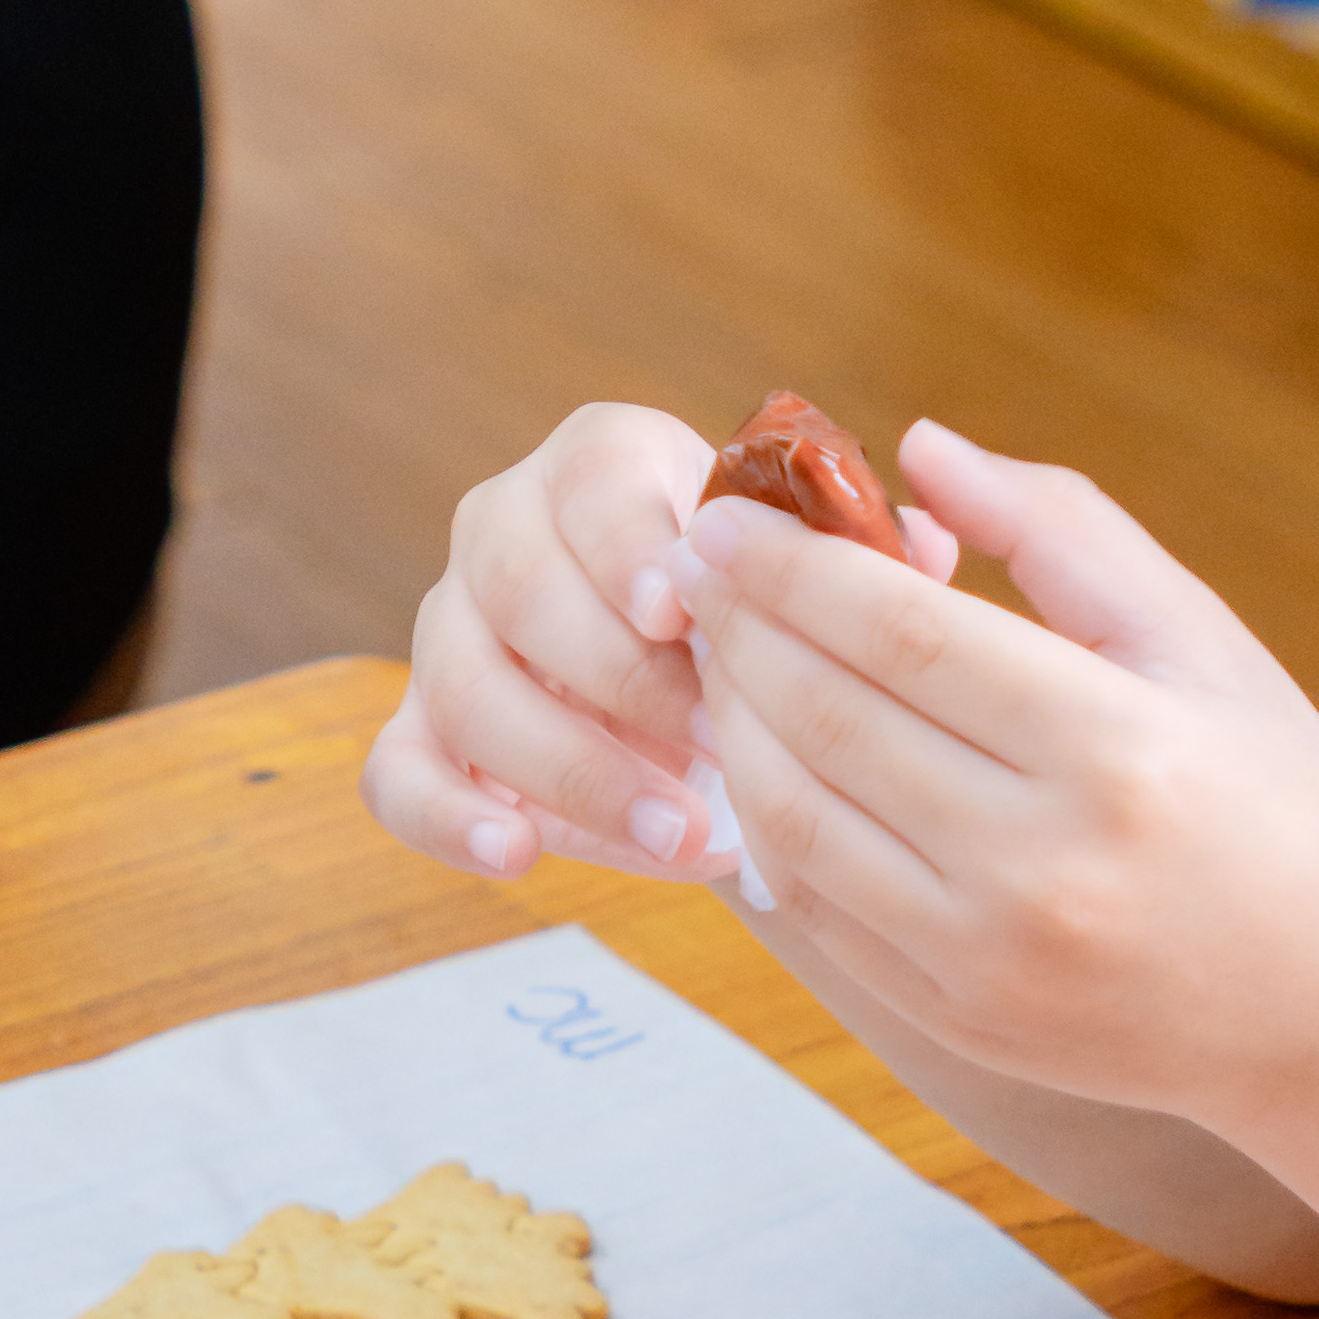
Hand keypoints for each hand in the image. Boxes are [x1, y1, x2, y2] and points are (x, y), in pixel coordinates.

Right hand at [366, 399, 958, 887]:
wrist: (708, 677)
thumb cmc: (775, 608)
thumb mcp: (828, 563)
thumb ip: (867, 548)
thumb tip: (922, 552)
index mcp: (601, 463)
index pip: (592, 485)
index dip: (629, 545)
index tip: (681, 609)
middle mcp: (505, 530)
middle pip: (517, 587)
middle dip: (616, 675)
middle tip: (713, 743)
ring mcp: (451, 632)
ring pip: (462, 684)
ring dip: (568, 764)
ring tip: (679, 830)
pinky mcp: (425, 732)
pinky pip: (396, 771)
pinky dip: (447, 816)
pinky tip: (519, 855)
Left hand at [667, 422, 1318, 1134]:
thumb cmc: (1271, 794)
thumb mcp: (1201, 640)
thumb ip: (1062, 533)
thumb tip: (919, 448)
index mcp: (1117, 748)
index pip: (904, 633)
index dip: (793, 566)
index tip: (725, 515)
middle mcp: (1042, 863)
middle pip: (829, 718)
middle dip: (740, 629)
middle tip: (696, 569)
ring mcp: (987, 956)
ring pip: (794, 816)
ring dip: (731, 722)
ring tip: (720, 656)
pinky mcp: (953, 1016)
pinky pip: (813, 904)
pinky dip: (763, 819)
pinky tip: (758, 756)